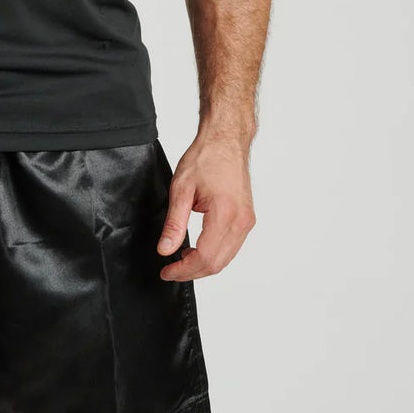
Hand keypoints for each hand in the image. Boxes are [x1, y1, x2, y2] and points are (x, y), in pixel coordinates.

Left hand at [157, 131, 255, 280]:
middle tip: (170, 270)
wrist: (226, 140)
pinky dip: (214, 254)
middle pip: (218, 263)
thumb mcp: (181, 188)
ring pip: (226, 258)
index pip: (206, 257)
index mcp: (226, 214)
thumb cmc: (206, 157)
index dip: (184, 270)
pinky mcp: (247, 218)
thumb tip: (165, 250)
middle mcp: (242, 221)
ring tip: (180, 260)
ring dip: (204, 264)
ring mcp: (247, 221)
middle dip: (192, 271)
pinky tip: (197, 248)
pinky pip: (232, 247)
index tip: (166, 272)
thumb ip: (174, 222)